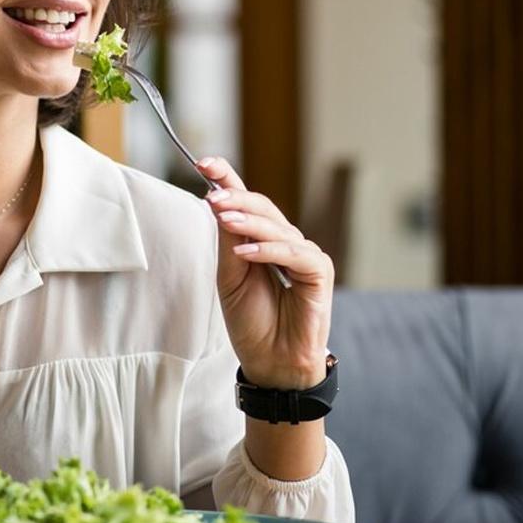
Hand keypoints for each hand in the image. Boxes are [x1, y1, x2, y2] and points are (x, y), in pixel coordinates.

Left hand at [197, 156, 333, 391]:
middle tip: (211, 194)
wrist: (270, 360)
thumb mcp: (229, 274)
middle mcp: (286, 242)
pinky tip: (243, 251)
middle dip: (235, 196)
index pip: (246, 201)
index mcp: (263, 240)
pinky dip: (267, 250)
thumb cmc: (251, 320)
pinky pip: (294, 253)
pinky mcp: (319, 273)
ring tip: (221, 215)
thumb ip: (228, 239)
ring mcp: (305, 256)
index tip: (203, 162)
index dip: (227, 178)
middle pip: (262, 207)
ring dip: (248, 219)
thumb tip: (218, 201)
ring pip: (277, 227)